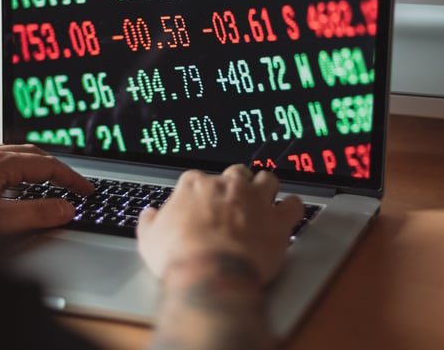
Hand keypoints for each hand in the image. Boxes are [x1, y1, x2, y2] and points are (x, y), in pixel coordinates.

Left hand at [0, 144, 92, 236]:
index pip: (47, 164)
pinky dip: (18, 169)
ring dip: (37, 166)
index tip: (87, 190)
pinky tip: (12, 185)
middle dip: (57, 167)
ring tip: (50, 182)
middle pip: (32, 153)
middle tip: (73, 185)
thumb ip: (36, 214)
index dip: (71, 177)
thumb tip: (65, 208)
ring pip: (14, 155)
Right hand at [137, 164, 302, 283]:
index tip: (201, 203)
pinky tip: (290, 211)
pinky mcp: (277, 220)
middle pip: (236, 173)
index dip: (200, 192)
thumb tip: (149, 216)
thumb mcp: (149, 240)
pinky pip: (294, 205)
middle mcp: (227, 186)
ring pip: (267, 180)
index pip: (197, 178)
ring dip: (266, 187)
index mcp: (195, 186)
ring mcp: (255, 200)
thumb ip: (149, 222)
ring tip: (264, 197)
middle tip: (234, 199)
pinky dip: (293, 207)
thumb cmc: (180, 255)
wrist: (210, 271)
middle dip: (236, 184)